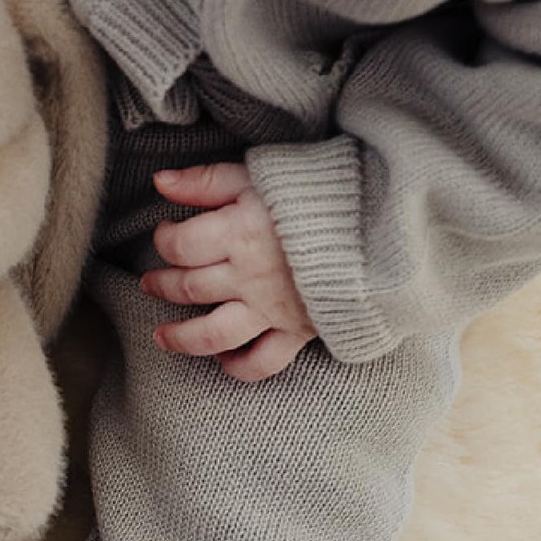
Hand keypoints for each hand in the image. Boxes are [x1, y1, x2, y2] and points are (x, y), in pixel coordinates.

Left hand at [141, 163, 318, 381]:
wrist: (389, 220)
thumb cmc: (324, 191)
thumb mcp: (263, 173)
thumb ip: (208, 179)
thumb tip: (160, 181)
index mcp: (239, 233)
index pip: (180, 245)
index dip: (165, 239)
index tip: (166, 233)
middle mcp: (249, 276)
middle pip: (188, 288)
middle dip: (162, 285)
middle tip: (151, 281)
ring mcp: (271, 309)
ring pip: (211, 334)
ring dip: (181, 338)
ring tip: (160, 336)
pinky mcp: (298, 330)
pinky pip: (262, 362)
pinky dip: (239, 367)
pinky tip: (223, 361)